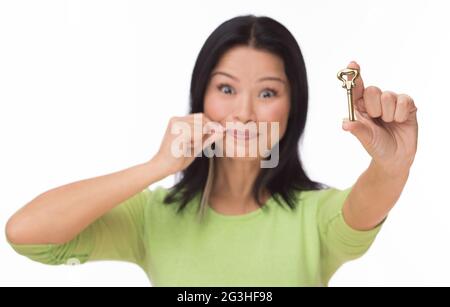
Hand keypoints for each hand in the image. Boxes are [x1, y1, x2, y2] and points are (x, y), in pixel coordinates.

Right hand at [152, 113, 224, 174]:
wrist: (162, 167)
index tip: (216, 134)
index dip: (210, 124)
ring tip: (188, 146)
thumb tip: (222, 130)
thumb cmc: (178, 159)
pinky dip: (197, 142)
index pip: (201, 116)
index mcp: (178, 120)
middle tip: (199, 143)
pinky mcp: (179, 131)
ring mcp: (177, 124)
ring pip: (201, 127)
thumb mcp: (196, 145)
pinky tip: (186, 148)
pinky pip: (198, 134)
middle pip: (202, 119)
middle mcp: (176, 119)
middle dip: (208, 130)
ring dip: (200, 139)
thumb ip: (207, 137)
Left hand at [342, 61, 417, 175]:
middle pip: (372, 90)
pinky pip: (403, 101)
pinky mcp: (406, 106)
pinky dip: (400, 114)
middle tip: (376, 119)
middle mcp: (375, 102)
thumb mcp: (365, 138)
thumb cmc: (377, 146)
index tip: (352, 65)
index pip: (356, 88)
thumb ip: (357, 128)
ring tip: (388, 123)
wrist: (395, 158)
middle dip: (373, 107)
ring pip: (387, 96)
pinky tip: (399, 121)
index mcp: (360, 107)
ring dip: (387, 114)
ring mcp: (391, 103)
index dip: (354, 76)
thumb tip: (345, 123)